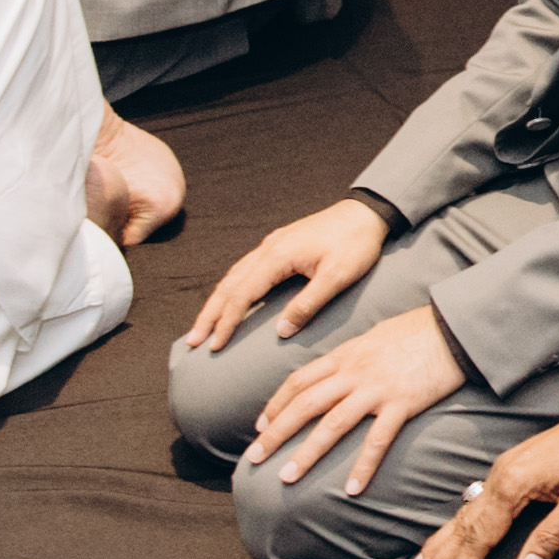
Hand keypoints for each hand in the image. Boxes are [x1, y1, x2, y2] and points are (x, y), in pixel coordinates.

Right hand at [184, 196, 384, 355]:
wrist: (366, 212)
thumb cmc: (355, 244)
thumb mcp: (337, 277)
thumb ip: (308, 304)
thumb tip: (281, 332)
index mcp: (278, 256)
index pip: (242, 294)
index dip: (227, 322)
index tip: (215, 346)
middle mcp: (268, 248)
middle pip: (228, 285)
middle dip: (209, 315)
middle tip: (192, 341)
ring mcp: (271, 245)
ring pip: (233, 276)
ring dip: (217, 303)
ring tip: (203, 327)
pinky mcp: (279, 245)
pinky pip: (245, 270)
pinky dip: (231, 289)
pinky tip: (229, 300)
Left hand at [245, 302, 465, 492]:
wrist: (453, 327)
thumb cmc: (418, 330)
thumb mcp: (375, 337)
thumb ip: (354, 356)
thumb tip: (339, 369)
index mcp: (345, 355)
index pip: (300, 380)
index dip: (276, 404)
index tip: (260, 425)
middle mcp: (354, 372)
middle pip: (305, 404)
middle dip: (276, 433)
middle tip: (254, 458)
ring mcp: (376, 388)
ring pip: (331, 424)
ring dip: (307, 453)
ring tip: (287, 478)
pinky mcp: (402, 403)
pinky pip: (377, 439)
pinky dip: (363, 465)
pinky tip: (352, 489)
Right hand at [409, 411, 558, 558]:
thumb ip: (551, 536)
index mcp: (514, 486)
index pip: (481, 536)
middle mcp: (499, 477)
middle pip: (464, 527)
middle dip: (441, 558)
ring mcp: (502, 472)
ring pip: (464, 514)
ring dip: (441, 542)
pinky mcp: (509, 470)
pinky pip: (474, 503)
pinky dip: (456, 523)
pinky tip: (448, 534)